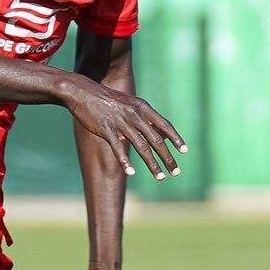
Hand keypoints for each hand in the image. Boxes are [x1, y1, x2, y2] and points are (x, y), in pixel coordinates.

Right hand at [64, 75, 185, 180]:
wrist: (84, 92)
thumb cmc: (109, 100)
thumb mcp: (131, 105)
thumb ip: (146, 118)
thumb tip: (162, 134)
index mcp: (143, 108)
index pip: (164, 125)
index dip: (176, 138)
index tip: (184, 151)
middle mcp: (135, 115)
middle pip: (156, 140)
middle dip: (167, 158)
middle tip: (176, 172)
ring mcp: (121, 123)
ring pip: (141, 147)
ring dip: (152, 164)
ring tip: (160, 177)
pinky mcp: (107, 130)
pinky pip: (118, 149)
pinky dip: (125, 162)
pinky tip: (132, 173)